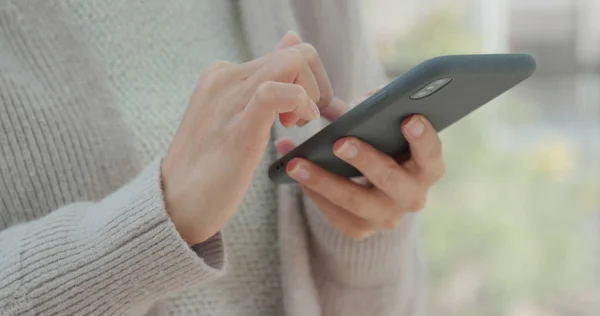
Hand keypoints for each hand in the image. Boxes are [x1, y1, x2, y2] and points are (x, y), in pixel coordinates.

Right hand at [162, 32, 333, 244]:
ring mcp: (228, 99)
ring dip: (311, 95)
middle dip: (316, 85)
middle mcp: (223, 77)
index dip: (308, 80)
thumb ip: (265, 79)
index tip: (303, 111)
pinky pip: (275, 93)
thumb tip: (291, 39)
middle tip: (304, 119)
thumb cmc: (210, 165)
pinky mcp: (237, 127)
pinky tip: (297, 124)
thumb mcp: (238, 114)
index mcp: (222, 74)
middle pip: (296, 54)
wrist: (174, 202)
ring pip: (291, 64)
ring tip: (297, 125)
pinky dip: (299, 103)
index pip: (286, 53)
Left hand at [275, 94, 444, 239]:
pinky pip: (335, 214)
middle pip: (390, 180)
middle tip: (340, 143)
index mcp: (427, 168)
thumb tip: (361, 102)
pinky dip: (314, 192)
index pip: (431, 154)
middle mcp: (413, 198)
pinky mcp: (361, 230)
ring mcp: (387, 218)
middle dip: (365, 160)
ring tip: (297, 163)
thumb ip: (378, 112)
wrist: (375, 188)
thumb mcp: (386, 129)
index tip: (409, 119)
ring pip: (355, 202)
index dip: (423, 138)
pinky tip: (295, 173)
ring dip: (324, 181)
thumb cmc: (383, 146)